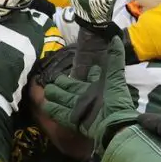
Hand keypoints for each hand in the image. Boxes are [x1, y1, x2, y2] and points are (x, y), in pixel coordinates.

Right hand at [42, 36, 138, 151]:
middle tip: (53, 80)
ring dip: (56, 95)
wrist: (113, 123)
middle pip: (72, 89)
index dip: (85, 74)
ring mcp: (80, 109)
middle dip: (63, 84)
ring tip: (46, 91)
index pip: (89, 78)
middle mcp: (88, 97)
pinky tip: (45, 105)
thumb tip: (114, 37)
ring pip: (65, 100)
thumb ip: (115, 57)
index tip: (75, 69)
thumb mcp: (115, 75)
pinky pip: (61, 114)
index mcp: (98, 87)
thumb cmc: (114, 99)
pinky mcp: (74, 120)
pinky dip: (54, 110)